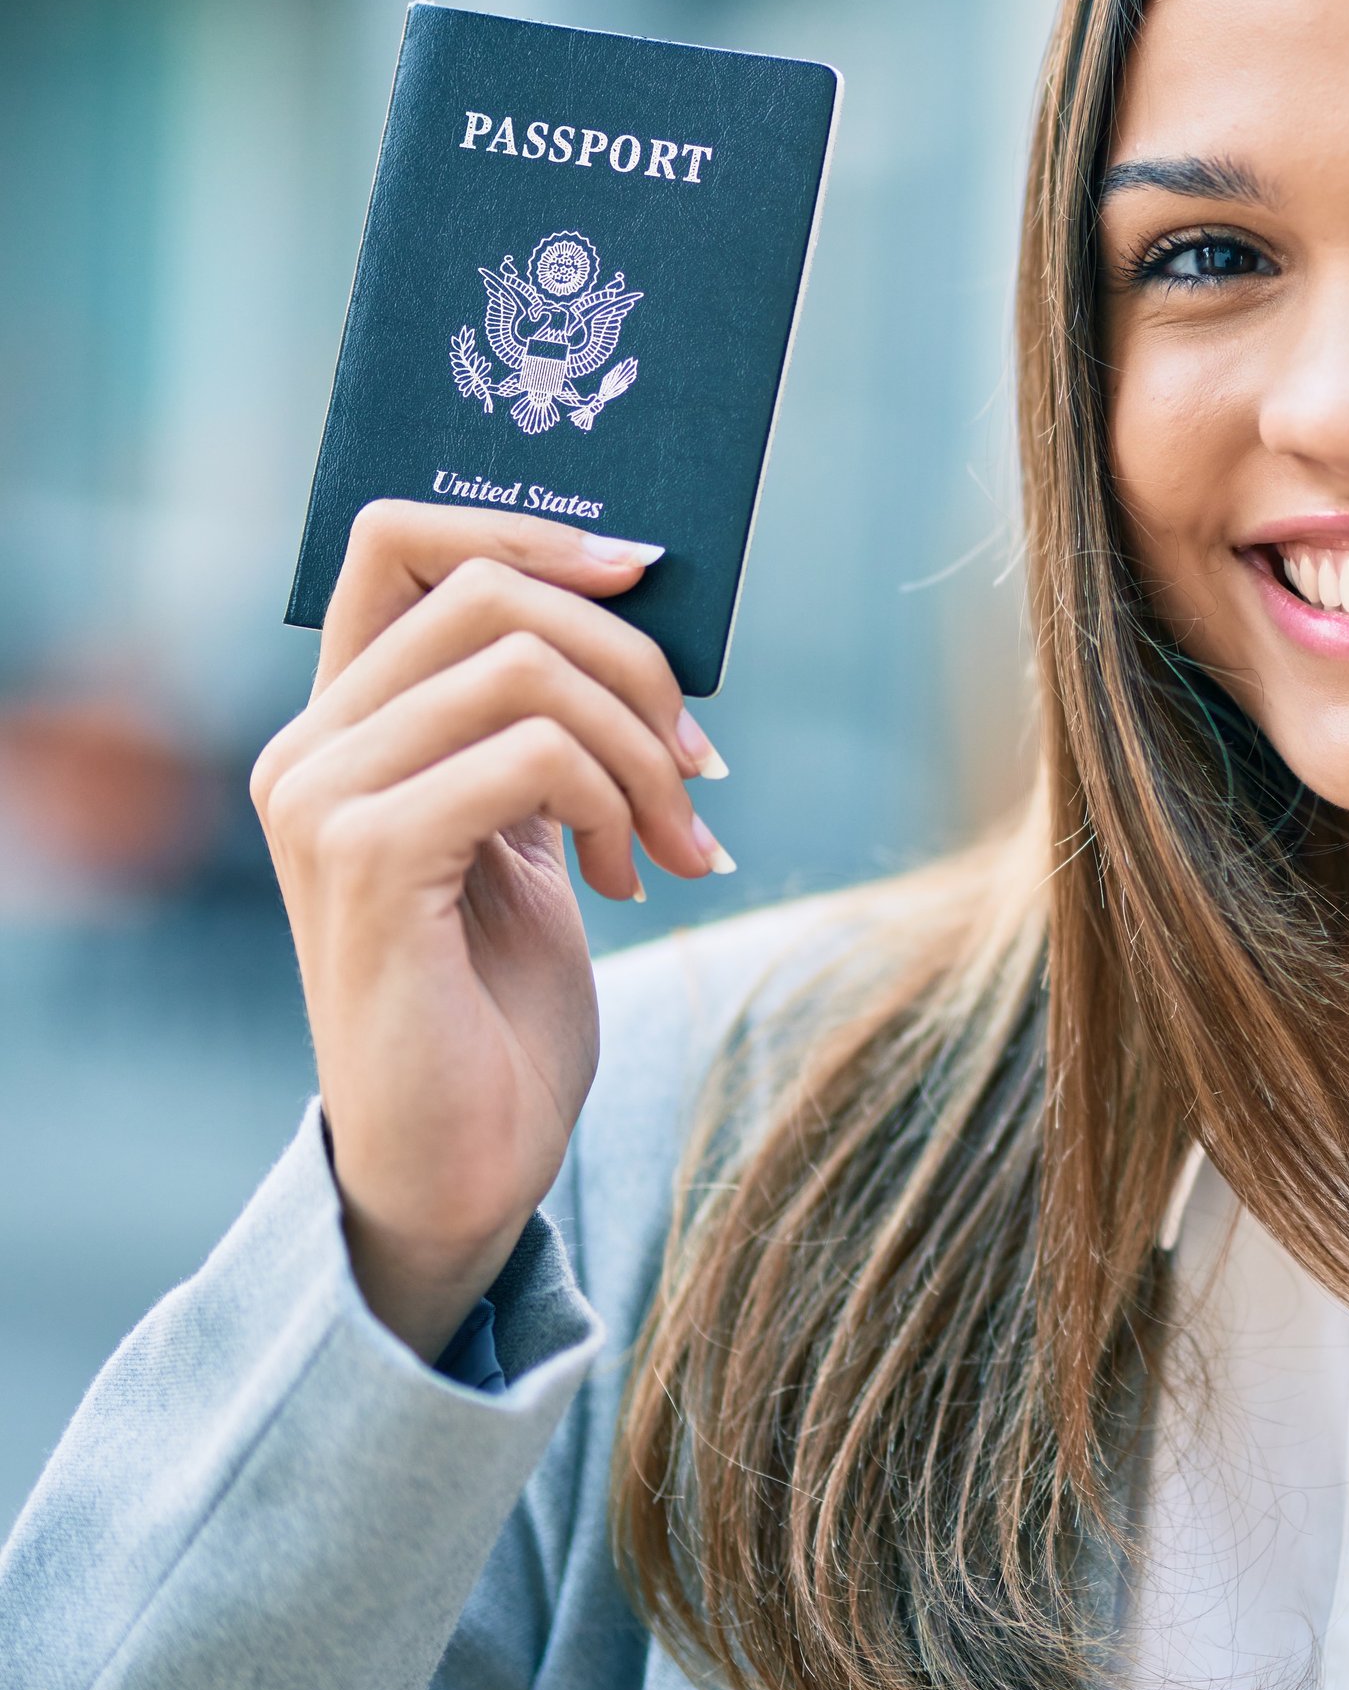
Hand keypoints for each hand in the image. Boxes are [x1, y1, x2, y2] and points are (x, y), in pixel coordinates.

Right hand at [250, 499, 732, 1361]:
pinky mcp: (364, 856)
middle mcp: (308, 746)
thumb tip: (641, 599)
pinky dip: (614, 803)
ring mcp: (322, 797)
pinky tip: (628, 879)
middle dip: (636, 665)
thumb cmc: (501, 1003)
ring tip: (676, 840)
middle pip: (493, 592)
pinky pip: (532, 752)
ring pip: (526, 664)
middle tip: (700, 769)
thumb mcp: (534, 830)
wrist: (463, 1162)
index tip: (644, 575)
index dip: (530, 528)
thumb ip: (544, 720)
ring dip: (641, 748)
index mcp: (344, 724)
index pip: (400, 540)